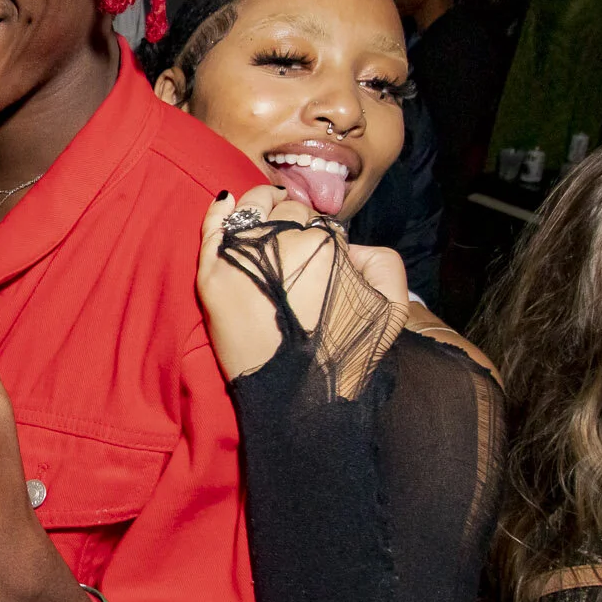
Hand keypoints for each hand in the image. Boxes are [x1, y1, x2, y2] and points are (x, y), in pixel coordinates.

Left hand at [198, 187, 406, 380]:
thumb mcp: (391, 308)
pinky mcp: (212, 279)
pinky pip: (211, 231)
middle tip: (289, 244)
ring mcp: (243, 259)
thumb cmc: (344, 357)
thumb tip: (351, 243)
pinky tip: (225, 203)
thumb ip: (383, 262)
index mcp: (326, 246)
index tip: (313, 249)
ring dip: (258, 207)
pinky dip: (217, 213)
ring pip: (250, 213)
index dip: (317, 235)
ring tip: (262, 212)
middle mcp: (283, 244)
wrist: (296, 399)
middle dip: (290, 223)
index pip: (318, 223)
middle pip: (286, 215)